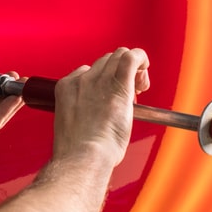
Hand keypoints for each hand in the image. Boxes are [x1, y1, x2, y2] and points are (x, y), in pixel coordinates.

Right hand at [52, 48, 149, 166]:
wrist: (83, 156)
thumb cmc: (78, 151)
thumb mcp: (71, 125)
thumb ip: (83, 111)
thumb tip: (100, 115)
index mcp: (67, 87)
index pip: (88, 70)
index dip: (103, 78)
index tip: (110, 94)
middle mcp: (82, 79)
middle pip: (106, 60)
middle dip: (118, 70)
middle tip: (129, 91)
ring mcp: (100, 80)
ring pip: (119, 56)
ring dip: (131, 67)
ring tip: (138, 87)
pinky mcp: (118, 85)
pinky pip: (132, 58)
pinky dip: (141, 58)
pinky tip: (144, 69)